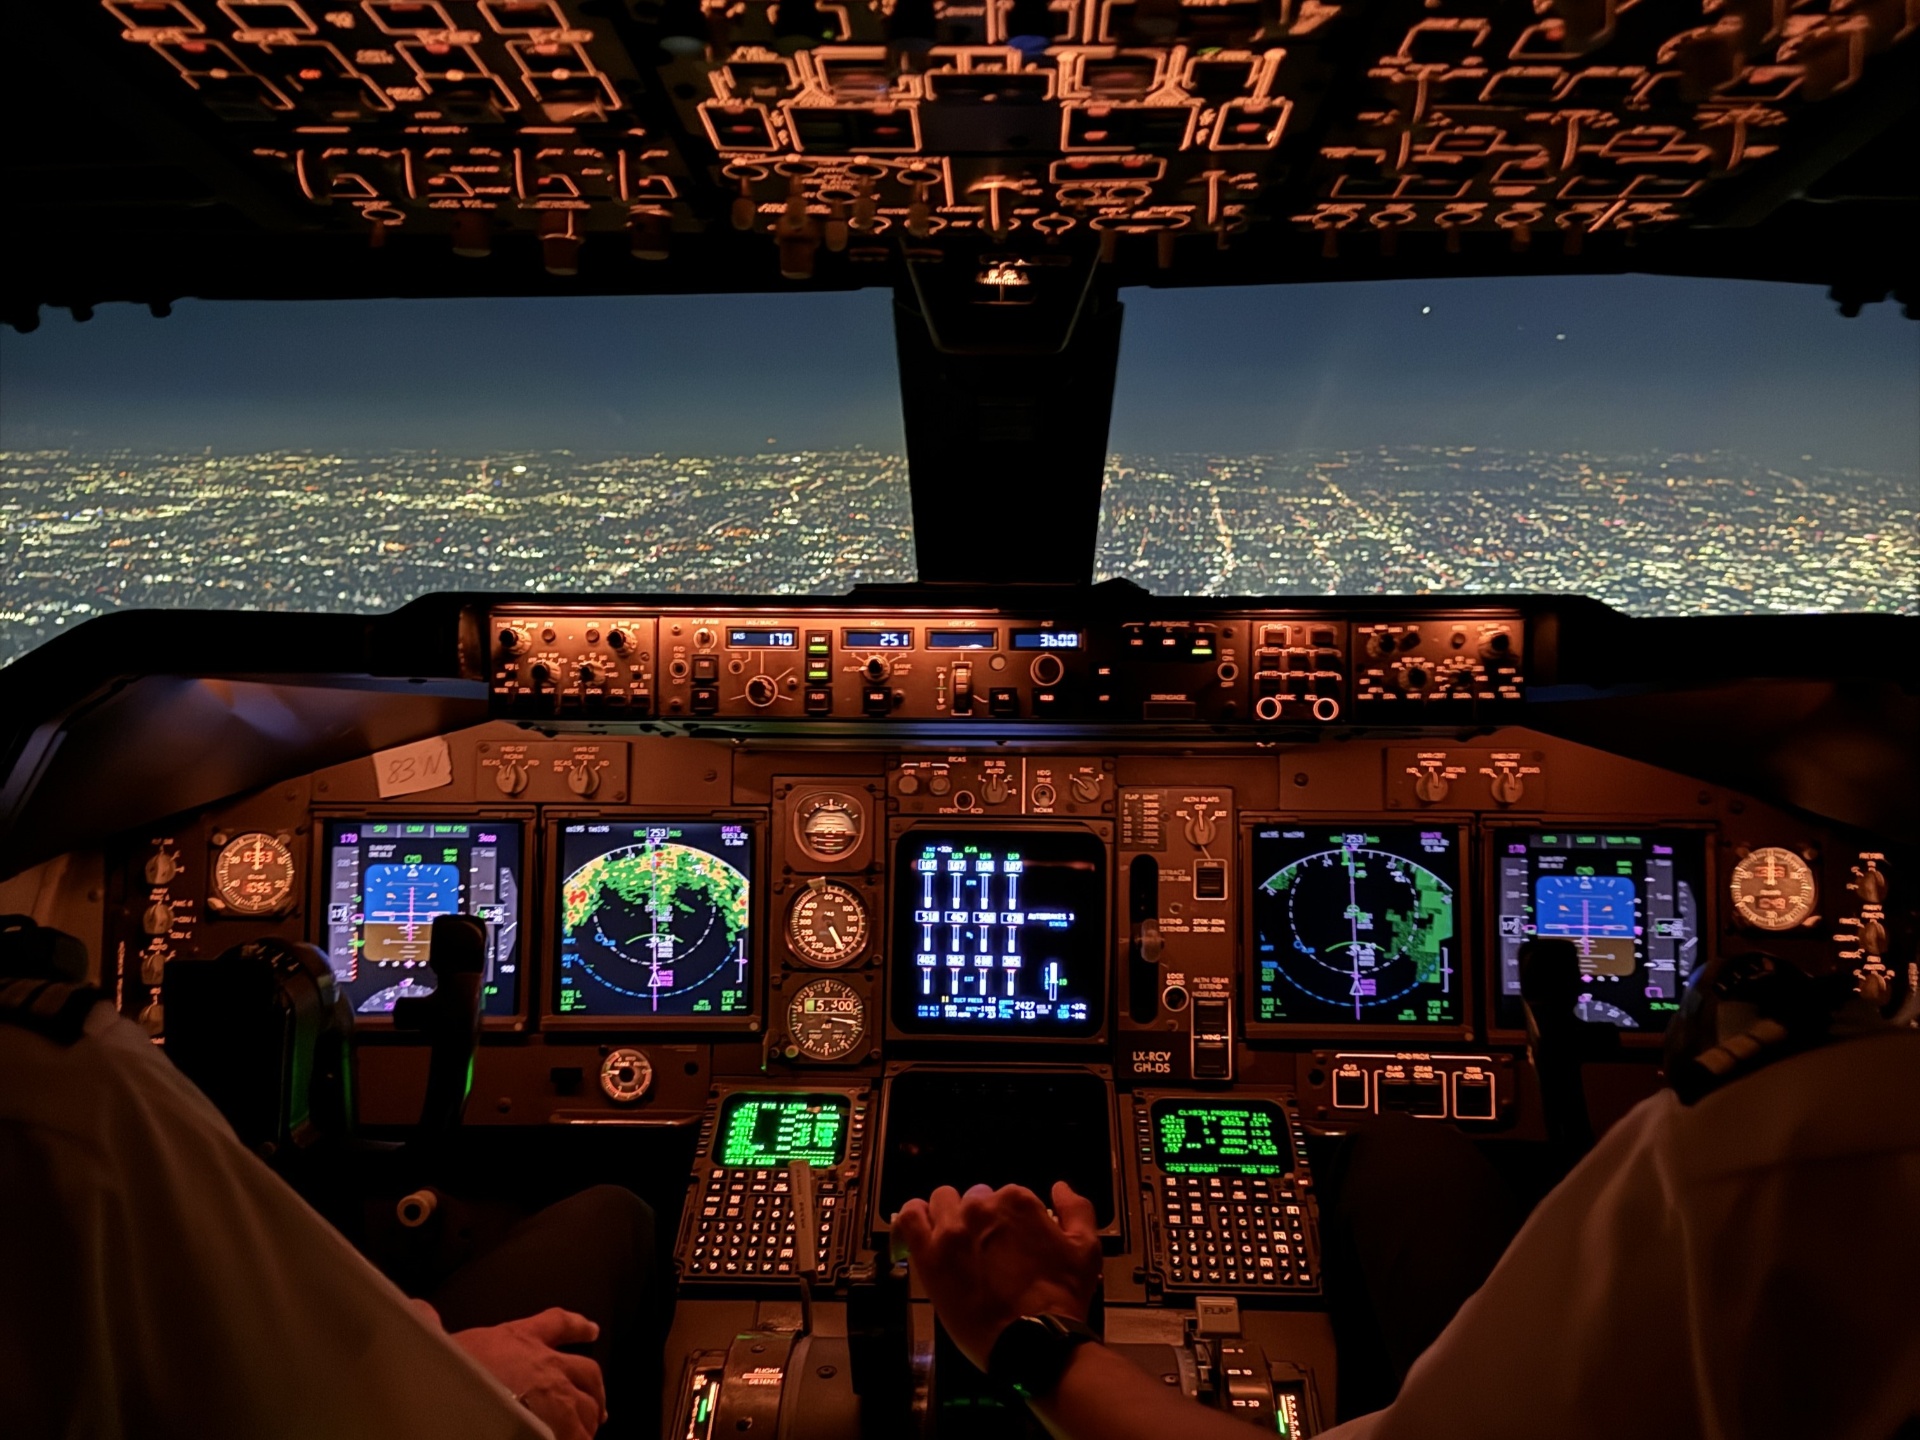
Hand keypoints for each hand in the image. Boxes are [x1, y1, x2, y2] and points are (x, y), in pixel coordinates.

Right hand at [448, 1307, 607, 1439]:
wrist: (461, 1395)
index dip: (577, 1326)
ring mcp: (558, 1393)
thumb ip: (433, 1323)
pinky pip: (579, 1434)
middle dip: (594, 1386)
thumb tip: (421, 1309)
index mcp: (520, 1338)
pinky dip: (579, 1439)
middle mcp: (547, 1362)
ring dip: (589, 1417)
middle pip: (588, 1370)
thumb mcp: (442, 1341)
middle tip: (596, 1401)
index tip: (590, 1330)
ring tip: (587, 1431)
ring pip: (588, 1404)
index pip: (557, 1323)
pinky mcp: (560, 1423)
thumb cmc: (453, 1368)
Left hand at [891, 1181, 1101, 1370]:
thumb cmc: (1060, 1299)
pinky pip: (908, 1219)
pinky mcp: (929, 1255)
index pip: (1004, 1195)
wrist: (1034, 1341)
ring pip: (940, 1202)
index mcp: (1016, 1201)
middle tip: (986, 1251)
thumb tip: (1061, 1189)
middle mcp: (981, 1207)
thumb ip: (1076, 1209)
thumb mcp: (1086, 1249)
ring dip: (946, 1216)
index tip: (1009, 1242)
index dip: (1006, 1220)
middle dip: (979, 1219)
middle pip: (972, 1198)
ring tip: (954, 1243)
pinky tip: (916, 1235)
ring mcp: (952, 1229)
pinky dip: (910, 1219)